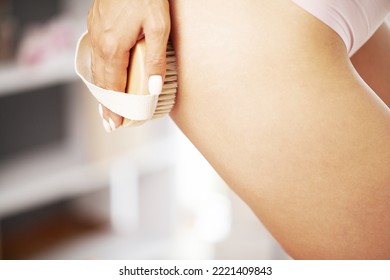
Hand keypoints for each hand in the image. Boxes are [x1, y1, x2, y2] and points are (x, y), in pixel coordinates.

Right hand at [88, 0, 170, 131]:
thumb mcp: (158, 26)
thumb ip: (156, 59)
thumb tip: (153, 88)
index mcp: (113, 48)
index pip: (113, 87)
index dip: (116, 108)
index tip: (116, 124)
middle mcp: (100, 43)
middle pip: (102, 82)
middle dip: (107, 105)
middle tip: (110, 123)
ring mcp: (95, 33)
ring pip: (97, 70)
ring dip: (102, 90)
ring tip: (107, 106)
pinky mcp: (96, 24)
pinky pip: (97, 56)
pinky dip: (101, 73)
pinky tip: (106, 76)